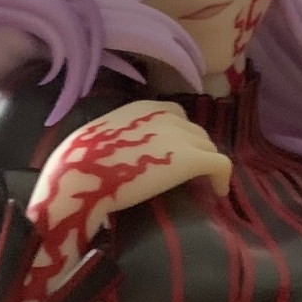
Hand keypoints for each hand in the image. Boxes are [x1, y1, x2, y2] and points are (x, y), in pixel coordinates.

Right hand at [27, 99, 230, 244]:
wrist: (79, 176)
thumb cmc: (77, 164)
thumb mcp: (95, 139)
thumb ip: (114, 140)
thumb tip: (111, 158)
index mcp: (142, 108)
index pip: (174, 114)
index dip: (179, 135)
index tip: (174, 154)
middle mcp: (165, 115)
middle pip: (194, 131)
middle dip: (195, 150)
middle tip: (191, 175)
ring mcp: (179, 136)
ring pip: (208, 146)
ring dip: (206, 164)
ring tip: (202, 185)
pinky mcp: (190, 160)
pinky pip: (220, 164)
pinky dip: (223, 178)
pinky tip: (220, 193)